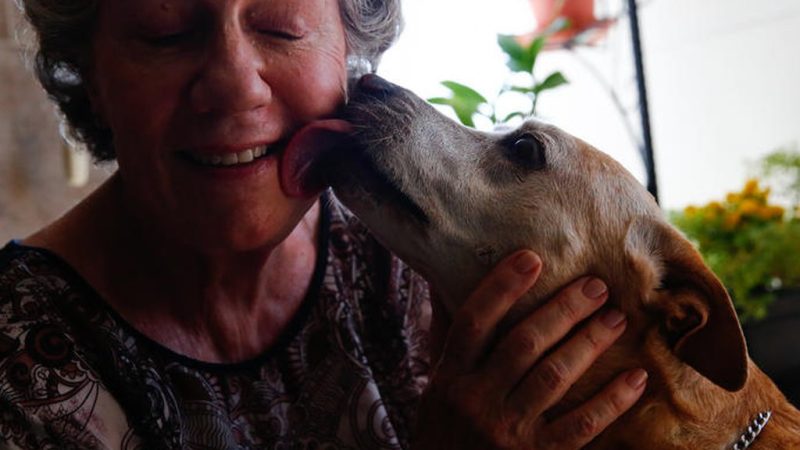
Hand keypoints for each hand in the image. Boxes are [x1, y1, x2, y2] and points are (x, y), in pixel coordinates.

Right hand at [415, 250, 646, 448]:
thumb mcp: (437, 384)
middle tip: (596, 286)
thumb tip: (444, 281)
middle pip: (523, 344)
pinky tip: (635, 377)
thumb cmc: (446, 428)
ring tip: (616, 318)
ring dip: (590, 342)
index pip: (473, 322)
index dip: (502, 287)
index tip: (532, 258)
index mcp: (450, 377)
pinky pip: (581, 426)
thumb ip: (447, 336)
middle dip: (563, 309)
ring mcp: (508, 432)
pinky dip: (611, 401)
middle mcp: (476, 401)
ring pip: (554, 376)